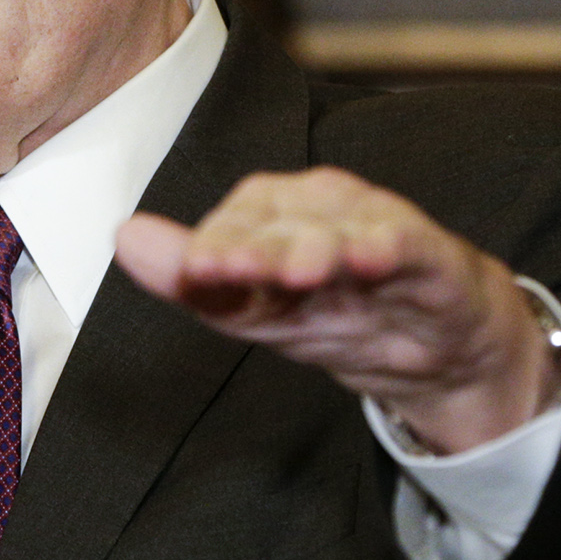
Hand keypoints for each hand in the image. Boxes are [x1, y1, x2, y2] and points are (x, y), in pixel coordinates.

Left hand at [114, 167, 560, 454]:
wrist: (436, 349)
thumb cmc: (337, 312)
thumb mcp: (255, 310)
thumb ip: (192, 280)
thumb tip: (124, 236)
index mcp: (278, 216)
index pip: (238, 219)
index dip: (215, 243)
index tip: (194, 271)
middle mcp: (325, 210)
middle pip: (285, 221)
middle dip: (255, 245)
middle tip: (226, 269)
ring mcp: (380, 228)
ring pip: (343, 227)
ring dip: (316, 246)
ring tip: (297, 270)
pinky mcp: (433, 256)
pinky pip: (410, 244)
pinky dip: (391, 246)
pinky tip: (372, 258)